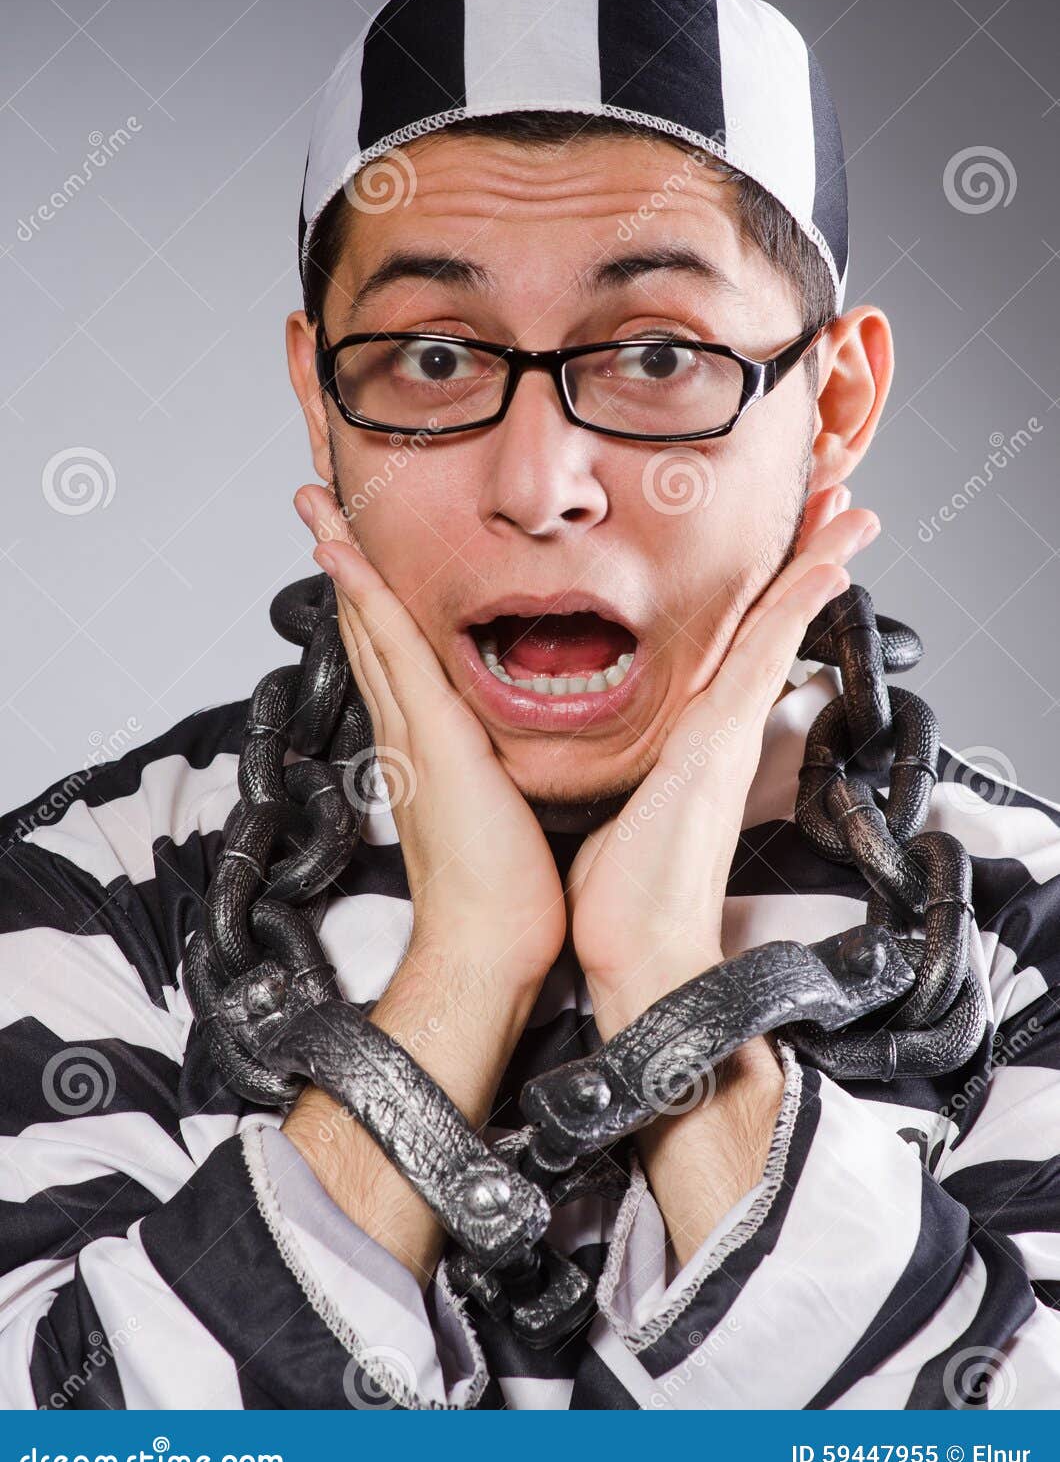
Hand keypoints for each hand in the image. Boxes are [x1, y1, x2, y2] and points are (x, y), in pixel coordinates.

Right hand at [293, 483, 567, 993]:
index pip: (394, 653)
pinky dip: (366, 598)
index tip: (358, 545)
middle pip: (368, 628)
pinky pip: (393, 650)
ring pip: (372, 627)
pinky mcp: (429, 738)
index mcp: (426, 744)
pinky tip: (346, 555)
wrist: (489, 950)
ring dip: (343, 561)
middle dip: (343, 561)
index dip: (374, 596)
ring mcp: (410, 733)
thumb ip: (499, 769)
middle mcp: (406, 732)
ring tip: (317, 506)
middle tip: (317, 502)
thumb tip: (515, 750)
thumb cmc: (507, 897)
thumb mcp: (506, 809)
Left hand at [566, 496, 880, 1038]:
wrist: (638, 952)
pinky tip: (821, 569)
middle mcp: (719, 730)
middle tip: (841, 509)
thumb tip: (598, 753)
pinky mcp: (721, 747)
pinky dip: (794, 610)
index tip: (786, 547)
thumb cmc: (621, 894)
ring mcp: (726, 736)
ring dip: (814, 569)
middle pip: (768, 628)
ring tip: (848, 516)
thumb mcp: (613, 808)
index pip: (733, 647)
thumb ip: (621, 771)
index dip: (762, 594)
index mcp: (692, 738)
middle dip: (806, 566)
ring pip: (774, 632)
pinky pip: (762, 660)